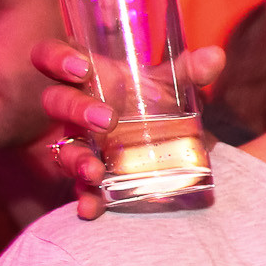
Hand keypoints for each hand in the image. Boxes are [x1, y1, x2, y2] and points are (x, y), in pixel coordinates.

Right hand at [33, 39, 224, 219]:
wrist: (160, 136)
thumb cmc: (150, 98)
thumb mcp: (169, 84)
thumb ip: (189, 70)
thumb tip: (215, 57)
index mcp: (85, 76)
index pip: (50, 57)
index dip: (56, 59)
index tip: (82, 68)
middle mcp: (74, 107)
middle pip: (56, 102)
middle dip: (77, 110)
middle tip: (107, 120)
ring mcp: (78, 141)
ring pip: (64, 147)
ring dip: (76, 159)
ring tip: (95, 171)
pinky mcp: (87, 172)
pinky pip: (77, 186)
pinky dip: (84, 198)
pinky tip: (91, 209)